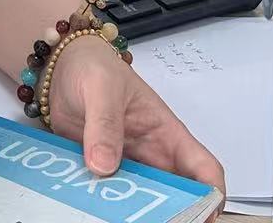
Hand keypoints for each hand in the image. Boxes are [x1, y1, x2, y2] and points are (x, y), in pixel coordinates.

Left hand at [45, 37, 225, 200]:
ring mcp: (126, 164)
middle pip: (177, 194)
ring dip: (136, 211)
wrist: (61, 65)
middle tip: (151, 221)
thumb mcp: (101, 87)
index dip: (212, 195)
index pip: (204, 168)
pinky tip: (92, 208)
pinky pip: (110, 194)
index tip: (205, 216)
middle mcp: (151, 154)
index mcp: (166, 133)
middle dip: (173, 213)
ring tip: (118, 217)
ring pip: (144, 200)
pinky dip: (105, 204)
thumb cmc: (93, 65)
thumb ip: (104, 123)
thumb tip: (104, 164)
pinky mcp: (100, 169)